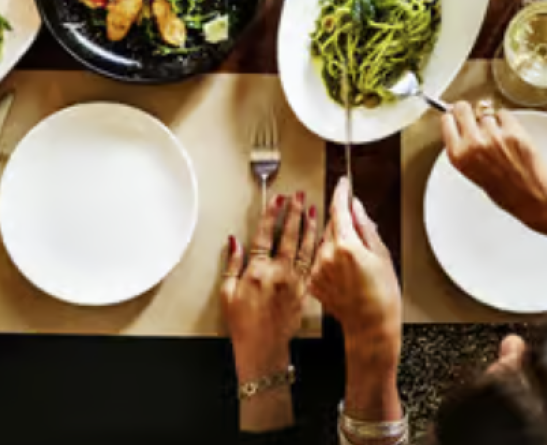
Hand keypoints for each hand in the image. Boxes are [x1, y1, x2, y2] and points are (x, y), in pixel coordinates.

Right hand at [221, 192, 318, 381]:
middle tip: (298, 196)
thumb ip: (231, 264)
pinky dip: (316, 248)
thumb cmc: (243, 324)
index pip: (265, 235)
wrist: (263, 349)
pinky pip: (311, 264)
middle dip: (293, 212)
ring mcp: (293, 282)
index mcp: (257, 272)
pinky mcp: (304, 291)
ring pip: (304, 247)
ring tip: (312, 209)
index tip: (277, 200)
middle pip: (288, 236)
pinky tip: (320, 238)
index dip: (271, 214)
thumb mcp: (227, 293)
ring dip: (309, 227)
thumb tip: (234, 242)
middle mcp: (278, 274)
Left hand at [309, 178, 400, 369]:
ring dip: (335, 243)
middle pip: (331, 225)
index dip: (341, 192)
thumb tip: (356, 207)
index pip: (339, 208)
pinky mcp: (313, 281)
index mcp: (346, 246)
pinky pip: (319, 260)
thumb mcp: (381, 255)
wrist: (371, 327)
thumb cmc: (382, 296)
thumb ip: (365, 226)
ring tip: (353, 263)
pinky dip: (328, 259)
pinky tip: (344, 273)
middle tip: (359, 237)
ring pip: (323, 242)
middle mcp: (327, 256)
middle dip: (342, 223)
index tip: (342, 183)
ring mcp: (317, 269)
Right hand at [442, 102, 546, 239]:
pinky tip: (512, 136)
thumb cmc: (508, 193)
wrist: (534, 197)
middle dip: (469, 111)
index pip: (447, 121)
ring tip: (501, 138)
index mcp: (459, 156)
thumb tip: (464, 130)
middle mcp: (473, 144)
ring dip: (492, 120)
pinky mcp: (512, 131)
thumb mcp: (475, 174)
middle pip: (462, 108)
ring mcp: (493, 136)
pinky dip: (507, 121)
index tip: (457, 116)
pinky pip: (504, 114)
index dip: (454, 117)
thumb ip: (466, 151)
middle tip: (475, 116)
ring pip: (486, 112)